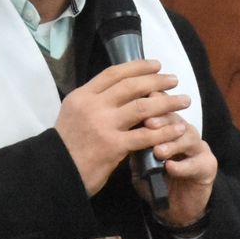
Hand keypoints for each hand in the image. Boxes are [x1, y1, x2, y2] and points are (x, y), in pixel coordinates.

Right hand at [55, 60, 192, 194]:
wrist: (55, 173)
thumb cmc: (66, 147)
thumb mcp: (73, 115)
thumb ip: (93, 103)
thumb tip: (121, 92)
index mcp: (81, 96)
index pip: (113, 74)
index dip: (138, 66)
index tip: (156, 65)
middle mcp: (92, 106)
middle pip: (131, 86)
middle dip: (157, 81)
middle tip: (174, 80)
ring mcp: (103, 126)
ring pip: (142, 107)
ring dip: (167, 102)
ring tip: (184, 101)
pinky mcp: (113, 146)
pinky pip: (145, 135)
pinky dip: (165, 131)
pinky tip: (178, 128)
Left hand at [142, 110, 216, 226]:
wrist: (174, 208)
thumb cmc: (157, 181)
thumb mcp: (141, 166)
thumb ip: (135, 152)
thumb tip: (125, 137)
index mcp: (169, 130)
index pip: (163, 113)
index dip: (153, 108)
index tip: (138, 107)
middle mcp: (186, 135)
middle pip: (177, 121)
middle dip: (163, 121)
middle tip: (148, 124)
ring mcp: (199, 150)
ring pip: (189, 138)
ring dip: (173, 144)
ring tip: (158, 151)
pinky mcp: (208, 167)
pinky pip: (196, 164)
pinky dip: (182, 166)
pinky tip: (170, 168)